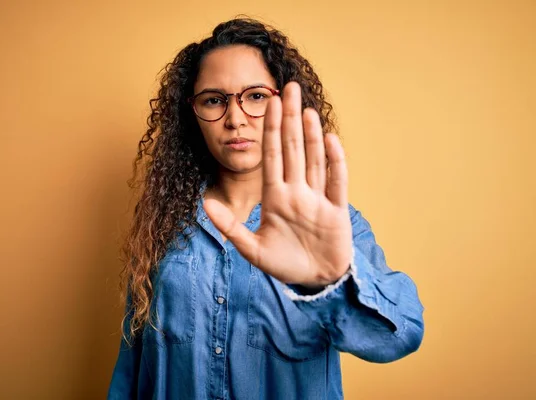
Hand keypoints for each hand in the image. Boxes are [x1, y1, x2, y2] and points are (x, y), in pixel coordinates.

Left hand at [204, 82, 351, 286]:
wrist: (314, 282)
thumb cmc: (284, 264)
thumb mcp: (252, 249)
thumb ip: (230, 226)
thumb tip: (203, 203)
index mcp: (276, 198)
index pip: (272, 156)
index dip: (270, 129)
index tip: (268, 103)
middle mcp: (296, 192)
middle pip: (293, 149)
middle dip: (289, 119)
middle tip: (288, 88)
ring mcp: (317, 199)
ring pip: (314, 159)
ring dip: (310, 134)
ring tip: (305, 108)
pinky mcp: (337, 210)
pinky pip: (337, 182)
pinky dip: (335, 161)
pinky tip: (329, 139)